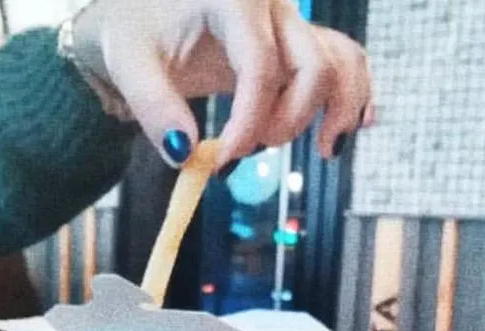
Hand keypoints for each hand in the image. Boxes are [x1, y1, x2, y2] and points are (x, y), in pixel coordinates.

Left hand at [71, 0, 371, 166]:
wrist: (144, 19)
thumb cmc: (136, 36)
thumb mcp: (129, 67)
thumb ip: (153, 108)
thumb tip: (183, 153)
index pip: (260, 66)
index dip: (250, 122)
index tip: (225, 161)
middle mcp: (272, 3)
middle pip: (314, 66)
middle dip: (291, 121)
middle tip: (256, 148)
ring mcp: (290, 23)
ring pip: (341, 63)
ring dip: (337, 111)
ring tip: (324, 149)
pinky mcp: (297, 43)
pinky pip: (344, 62)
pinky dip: (355, 94)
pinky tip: (353, 126)